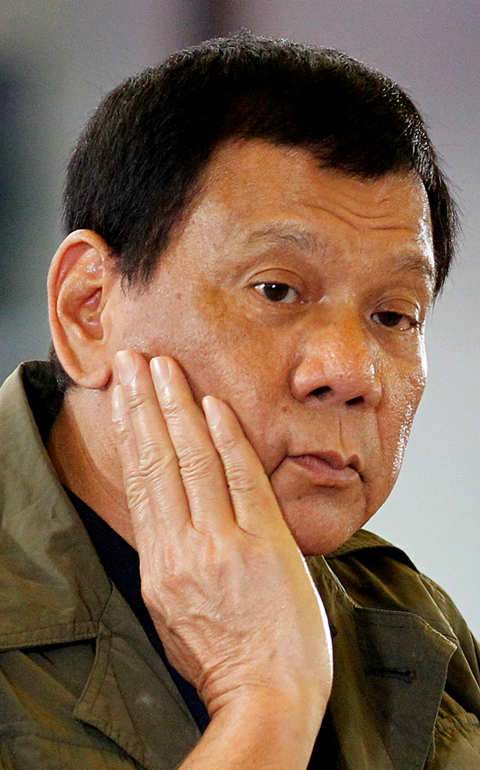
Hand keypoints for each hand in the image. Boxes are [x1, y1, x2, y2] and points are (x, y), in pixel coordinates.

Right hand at [112, 350, 331, 752]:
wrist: (267, 697)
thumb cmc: (223, 660)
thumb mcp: (173, 613)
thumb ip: (169, 561)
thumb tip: (168, 517)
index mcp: (157, 567)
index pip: (139, 481)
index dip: (131, 430)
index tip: (125, 394)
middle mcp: (182, 548)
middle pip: (158, 459)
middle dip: (144, 403)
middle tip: (134, 359)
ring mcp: (222, 543)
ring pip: (193, 459)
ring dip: (178, 406)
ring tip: (164, 366)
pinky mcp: (263, 543)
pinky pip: (241, 478)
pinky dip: (226, 438)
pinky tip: (212, 405)